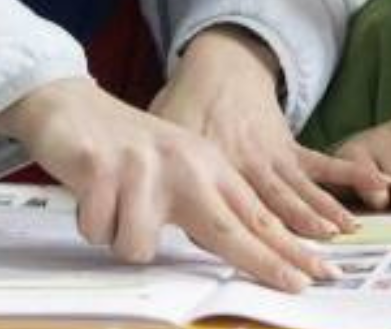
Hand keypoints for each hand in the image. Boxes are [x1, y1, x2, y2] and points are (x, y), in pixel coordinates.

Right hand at [0, 76, 330, 289]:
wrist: (71, 106)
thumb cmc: (127, 149)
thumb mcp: (178, 170)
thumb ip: (207, 207)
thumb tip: (243, 254)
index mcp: (206, 165)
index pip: (253, 215)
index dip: (287, 248)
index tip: (319, 272)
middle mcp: (184, 164)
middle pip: (229, 230)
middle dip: (265, 263)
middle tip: (296, 285)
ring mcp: (144, 166)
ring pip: (140, 247)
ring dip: (121, 236)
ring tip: (115, 208)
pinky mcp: (101, 169)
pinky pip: (100, 231)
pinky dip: (91, 223)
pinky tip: (92, 196)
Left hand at [152, 27, 390, 238]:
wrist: (220, 65)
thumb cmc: (186, 106)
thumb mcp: (163, 134)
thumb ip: (164, 174)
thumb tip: (158, 212)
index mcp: (215, 165)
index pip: (232, 211)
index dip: (251, 238)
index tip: (270, 260)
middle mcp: (248, 164)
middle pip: (275, 209)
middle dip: (298, 238)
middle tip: (321, 261)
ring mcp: (273, 156)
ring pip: (301, 191)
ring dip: (325, 211)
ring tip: (347, 232)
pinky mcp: (290, 147)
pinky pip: (322, 164)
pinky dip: (351, 173)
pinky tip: (377, 183)